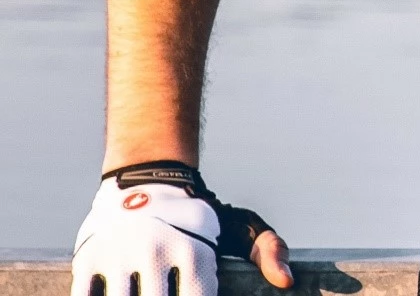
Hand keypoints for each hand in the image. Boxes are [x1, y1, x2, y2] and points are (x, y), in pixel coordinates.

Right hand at [70, 174, 292, 295]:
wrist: (146, 179)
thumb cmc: (199, 217)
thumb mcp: (239, 227)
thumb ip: (267, 250)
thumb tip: (286, 281)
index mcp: (197, 252)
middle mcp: (158, 254)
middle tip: (166, 292)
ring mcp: (120, 257)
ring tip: (147, 292)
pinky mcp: (89, 260)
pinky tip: (116, 295)